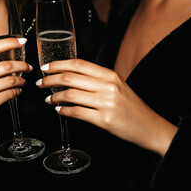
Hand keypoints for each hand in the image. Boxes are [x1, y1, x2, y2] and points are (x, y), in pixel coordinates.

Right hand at [0, 37, 31, 130]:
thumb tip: (9, 56)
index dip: (8, 42)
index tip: (21, 41)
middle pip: (6, 65)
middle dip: (22, 65)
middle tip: (29, 67)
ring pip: (11, 80)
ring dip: (21, 80)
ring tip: (23, 81)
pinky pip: (11, 93)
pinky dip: (18, 91)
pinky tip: (18, 91)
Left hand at [36, 59, 176, 155]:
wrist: (149, 126)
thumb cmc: (132, 106)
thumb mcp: (118, 85)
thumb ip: (97, 79)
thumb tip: (71, 77)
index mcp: (111, 75)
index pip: (79, 64)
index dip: (59, 64)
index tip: (46, 67)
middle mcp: (108, 86)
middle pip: (71, 78)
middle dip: (50, 79)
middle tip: (41, 82)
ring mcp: (106, 103)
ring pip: (71, 95)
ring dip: (55, 96)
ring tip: (48, 98)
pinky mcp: (104, 120)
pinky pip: (77, 112)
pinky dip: (64, 111)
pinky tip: (59, 110)